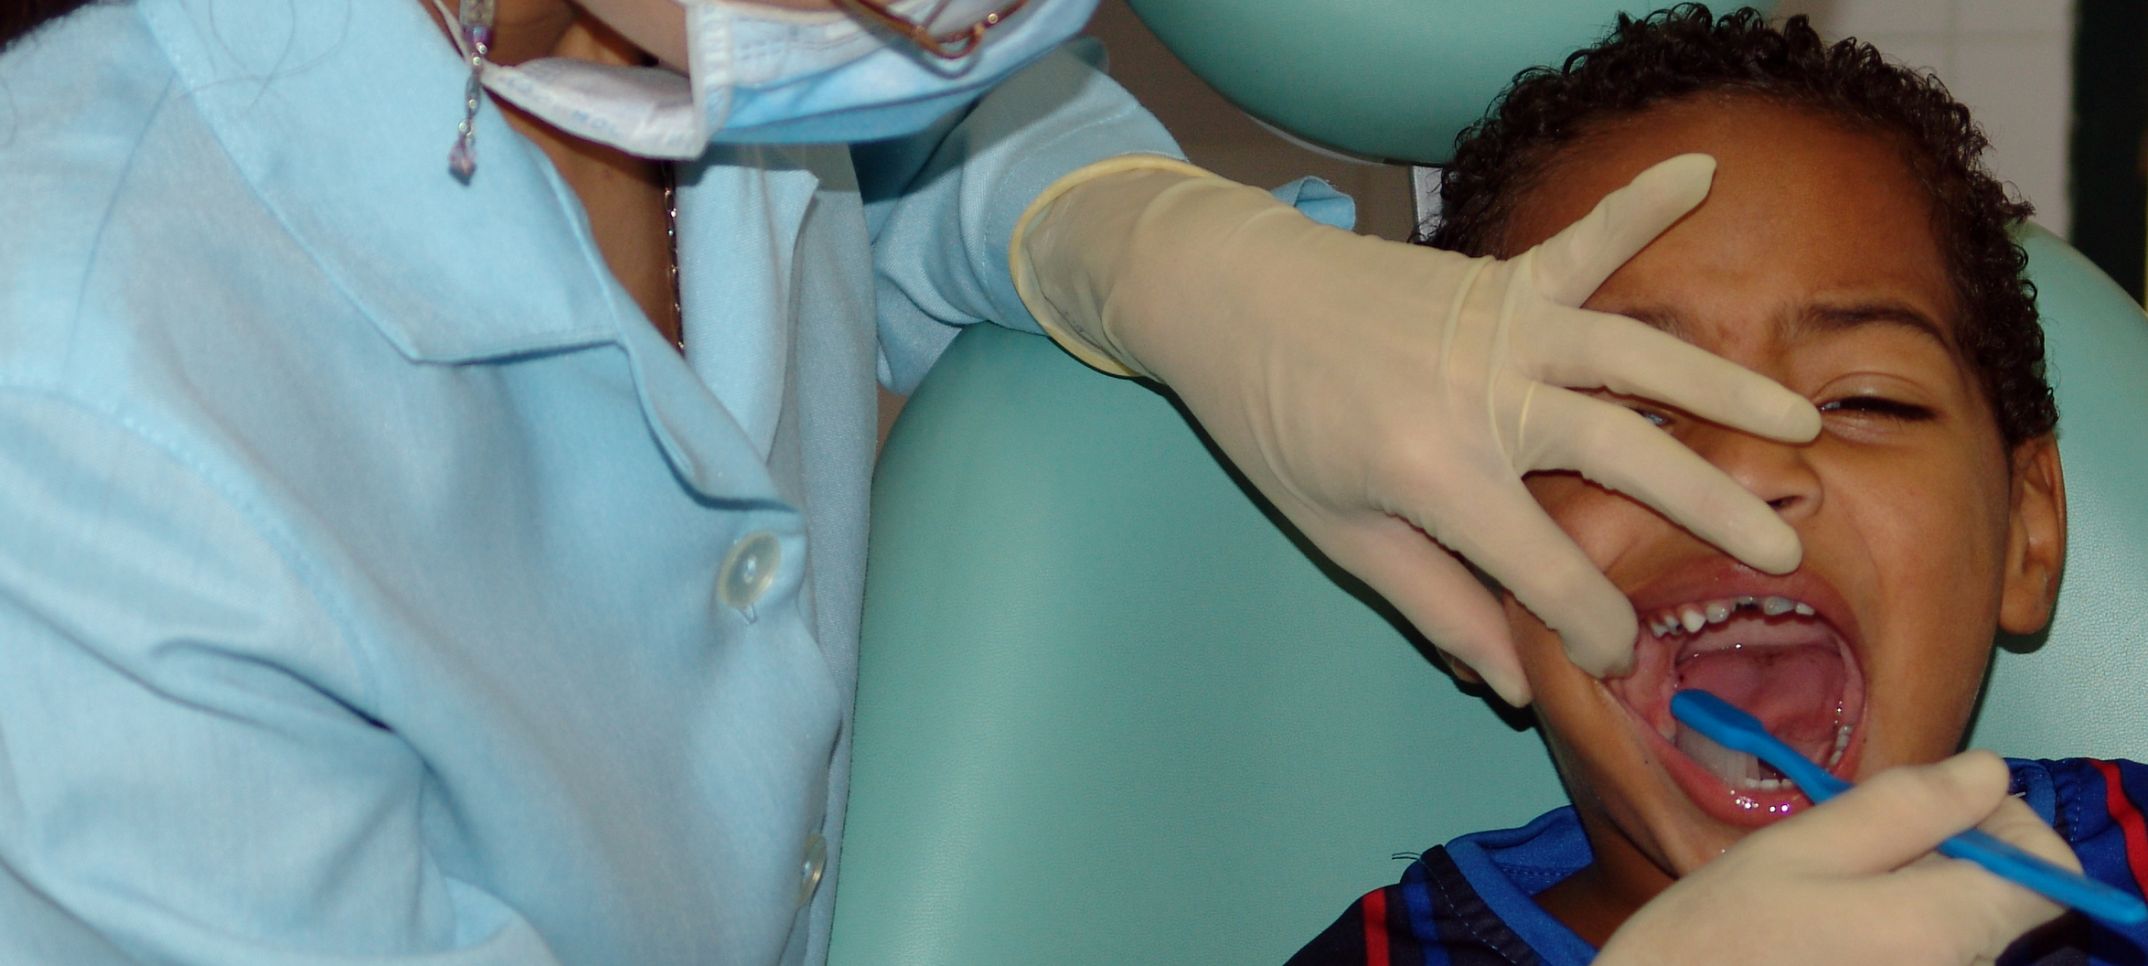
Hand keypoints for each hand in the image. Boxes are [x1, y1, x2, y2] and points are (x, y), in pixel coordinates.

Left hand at [1012, 154, 1818, 703]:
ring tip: (1801, 426)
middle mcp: (1486, 395)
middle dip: (1708, 510)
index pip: (1548, 570)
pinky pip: (1586, 243)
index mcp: (1439, 474)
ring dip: (1723, 391)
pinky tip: (1703, 171)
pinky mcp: (1499, 276)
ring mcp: (1501, 326)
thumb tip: (1516, 684)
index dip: (1590, 626)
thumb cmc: (1277, 425)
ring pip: (1636, 358)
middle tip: (1782, 551)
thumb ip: (1436, 605)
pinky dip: (1642, 206)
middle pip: (1625, 458)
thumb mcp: (1342, 536)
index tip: (1617, 657)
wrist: (1227, 299)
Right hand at [1599, 751, 2076, 964]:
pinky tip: (1823, 931)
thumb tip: (1984, 773)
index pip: (2048, 872)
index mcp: (1939, 929)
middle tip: (1853, 840)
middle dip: (1945, 854)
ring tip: (1825, 889)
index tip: (1932, 806)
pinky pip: (1922, 956)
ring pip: (1959, 928)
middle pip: (2003, 900)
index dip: (2004, 824)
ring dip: (1911, 892)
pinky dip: (1889, 932)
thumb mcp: (1795, 848)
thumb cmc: (1711, 942)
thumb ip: (1901, 807)